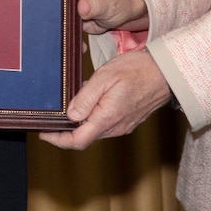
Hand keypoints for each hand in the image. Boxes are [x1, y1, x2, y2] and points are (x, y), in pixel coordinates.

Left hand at [40, 49, 169, 148]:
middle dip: (65, 131)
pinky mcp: (128, 120)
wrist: (167, 72)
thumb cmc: (137, 70)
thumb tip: (69, 116)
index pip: (77, 140)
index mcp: (107, 118)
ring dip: (79, 122)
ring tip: (69, 103)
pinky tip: (88, 99)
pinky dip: (92, 116)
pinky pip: (105, 123)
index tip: (43, 133)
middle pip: (84, 137)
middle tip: (51, 118)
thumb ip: (86, 98)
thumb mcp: (105, 77)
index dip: (57, 140)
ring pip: (94, 130)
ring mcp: (123, 125)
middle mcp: (115, 127)